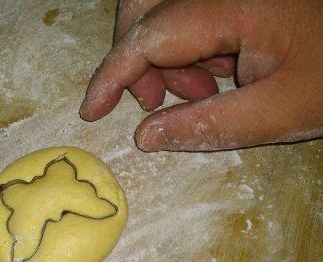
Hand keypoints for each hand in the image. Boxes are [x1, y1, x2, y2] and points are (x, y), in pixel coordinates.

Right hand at [79, 0, 322, 150]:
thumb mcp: (280, 112)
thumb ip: (209, 126)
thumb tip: (145, 137)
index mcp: (233, 5)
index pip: (149, 35)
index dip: (114, 73)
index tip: (91, 110)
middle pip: (145, 11)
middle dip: (136, 62)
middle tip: (156, 104)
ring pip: (162, 15)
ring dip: (163, 59)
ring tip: (201, 94)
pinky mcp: (232, 1)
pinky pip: (187, 19)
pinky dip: (186, 51)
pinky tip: (215, 75)